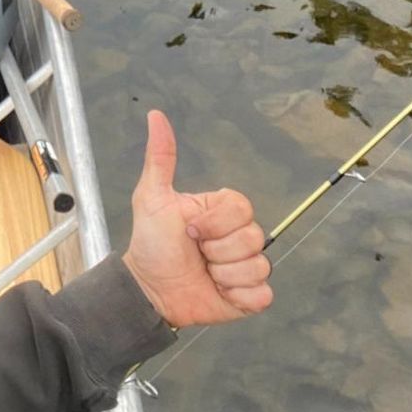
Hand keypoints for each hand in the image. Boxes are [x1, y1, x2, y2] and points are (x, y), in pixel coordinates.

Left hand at [121, 111, 272, 328]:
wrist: (150, 289)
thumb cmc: (151, 243)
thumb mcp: (152, 198)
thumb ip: (160, 158)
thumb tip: (155, 115)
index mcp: (222, 212)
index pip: (242, 209)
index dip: (217, 223)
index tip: (191, 230)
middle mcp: (238, 236)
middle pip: (254, 238)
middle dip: (218, 250)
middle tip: (197, 254)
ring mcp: (245, 266)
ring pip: (258, 266)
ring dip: (225, 275)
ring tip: (205, 274)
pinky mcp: (249, 296)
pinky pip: (262, 295)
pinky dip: (238, 296)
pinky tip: (218, 292)